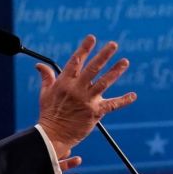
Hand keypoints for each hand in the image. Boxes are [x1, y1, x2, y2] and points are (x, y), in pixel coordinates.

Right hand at [37, 35, 136, 156]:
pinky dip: (123, 100)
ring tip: (125, 61)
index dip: (84, 49)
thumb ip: (46, 77)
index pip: (76, 61)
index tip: (92, 38)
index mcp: (64, 82)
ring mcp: (86, 100)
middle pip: (93, 68)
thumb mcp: (45, 94)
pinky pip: (112, 105)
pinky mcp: (95, 112)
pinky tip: (133, 95)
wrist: (53, 135)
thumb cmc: (49, 114)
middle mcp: (76, 89)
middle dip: (103, 55)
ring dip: (115, 71)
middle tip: (113, 44)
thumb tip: (39, 65)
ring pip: (104, 82)